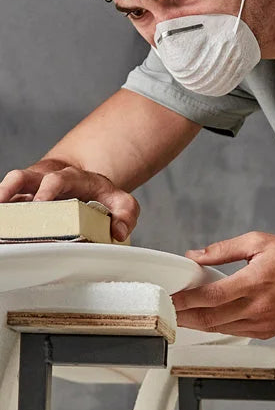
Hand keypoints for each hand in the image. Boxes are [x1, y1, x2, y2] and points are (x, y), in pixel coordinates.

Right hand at [0, 164, 139, 241]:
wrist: (90, 186)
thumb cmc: (104, 196)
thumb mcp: (122, 203)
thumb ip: (126, 215)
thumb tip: (119, 232)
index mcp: (73, 178)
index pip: (57, 179)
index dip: (48, 189)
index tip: (41, 203)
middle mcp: (48, 179)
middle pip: (24, 177)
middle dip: (12, 189)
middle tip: (5, 206)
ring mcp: (34, 189)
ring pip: (11, 187)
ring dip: (2, 197)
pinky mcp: (26, 199)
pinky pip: (10, 202)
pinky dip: (6, 210)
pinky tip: (5, 227)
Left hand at [171, 231, 274, 338]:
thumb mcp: (261, 242)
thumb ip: (225, 249)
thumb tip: (196, 256)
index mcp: (255, 281)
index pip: (211, 296)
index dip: (186, 299)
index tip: (170, 297)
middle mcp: (258, 307)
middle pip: (210, 318)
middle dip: (183, 316)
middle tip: (166, 311)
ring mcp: (263, 323)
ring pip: (220, 329)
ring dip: (197, 324)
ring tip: (180, 316)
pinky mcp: (267, 332)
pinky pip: (235, 332)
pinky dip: (217, 327)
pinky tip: (206, 320)